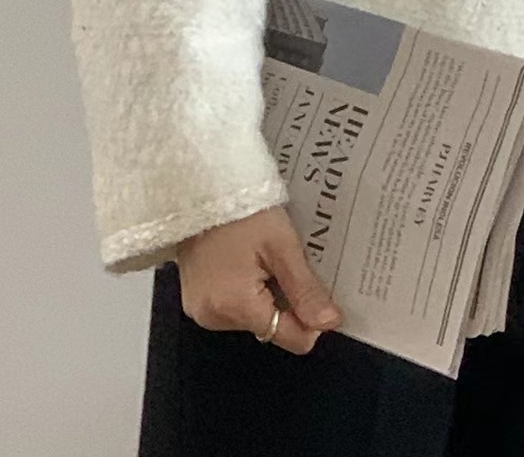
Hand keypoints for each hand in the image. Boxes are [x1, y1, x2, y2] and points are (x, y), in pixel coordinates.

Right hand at [175, 205, 343, 354]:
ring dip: (264, 293)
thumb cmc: (241, 211)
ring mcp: (200, 309)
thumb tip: (329, 324)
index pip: (288, 338)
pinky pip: (232, 305)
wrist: (198, 186)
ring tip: (264, 257)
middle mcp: (213, 318)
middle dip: (284, 299)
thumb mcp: (281, 246)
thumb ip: (305, 290)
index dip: (310, 318)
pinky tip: (247, 260)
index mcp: (234, 308)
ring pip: (252, 315)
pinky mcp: (194, 297)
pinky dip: (246, 289)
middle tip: (285, 262)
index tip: (316, 288)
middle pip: (269, 326)